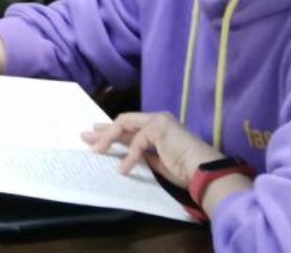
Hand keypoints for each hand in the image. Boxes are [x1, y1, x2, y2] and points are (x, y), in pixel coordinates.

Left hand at [81, 112, 223, 188]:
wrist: (203, 171)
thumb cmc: (187, 170)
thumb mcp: (160, 163)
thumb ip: (145, 155)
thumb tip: (129, 156)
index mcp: (160, 128)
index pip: (131, 126)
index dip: (113, 132)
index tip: (98, 137)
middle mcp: (158, 120)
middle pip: (124, 122)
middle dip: (104, 130)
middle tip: (86, 135)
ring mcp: (158, 121)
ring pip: (125, 125)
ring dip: (109, 138)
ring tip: (96, 150)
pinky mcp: (159, 127)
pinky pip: (137, 141)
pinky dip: (130, 156)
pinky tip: (124, 169)